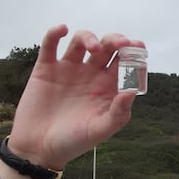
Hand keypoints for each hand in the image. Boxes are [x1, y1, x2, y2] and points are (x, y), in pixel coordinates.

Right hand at [7, 25, 144, 169]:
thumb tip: (132, 91)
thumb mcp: (99, 130)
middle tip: (120, 43)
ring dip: (89, 38)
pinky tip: (62, 30)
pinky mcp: (46, 69)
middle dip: (115, 41)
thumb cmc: (73, 142)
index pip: (123, 64)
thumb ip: (118, 113)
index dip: (132, 53)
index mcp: (107, 87)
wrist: (39, 149)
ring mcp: (69, 69)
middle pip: (106, 48)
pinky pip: (50, 45)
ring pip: (81, 41)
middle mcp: (91, 74)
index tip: (138, 47)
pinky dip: (55, 34)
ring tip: (92, 48)